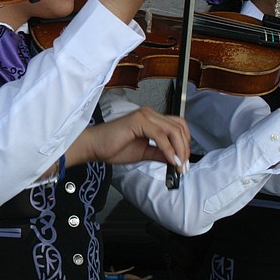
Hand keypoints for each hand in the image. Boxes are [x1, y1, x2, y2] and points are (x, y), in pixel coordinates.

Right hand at [68, 106, 190, 168]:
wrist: (94, 147)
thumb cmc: (113, 148)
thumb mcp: (143, 152)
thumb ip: (159, 153)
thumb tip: (175, 160)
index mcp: (151, 119)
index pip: (177, 126)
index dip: (184, 144)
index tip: (183, 162)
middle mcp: (149, 114)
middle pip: (179, 127)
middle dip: (185, 148)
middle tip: (182, 166)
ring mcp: (144, 115)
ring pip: (173, 130)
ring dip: (179, 149)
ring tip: (178, 165)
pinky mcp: (138, 121)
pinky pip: (160, 135)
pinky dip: (168, 149)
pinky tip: (169, 160)